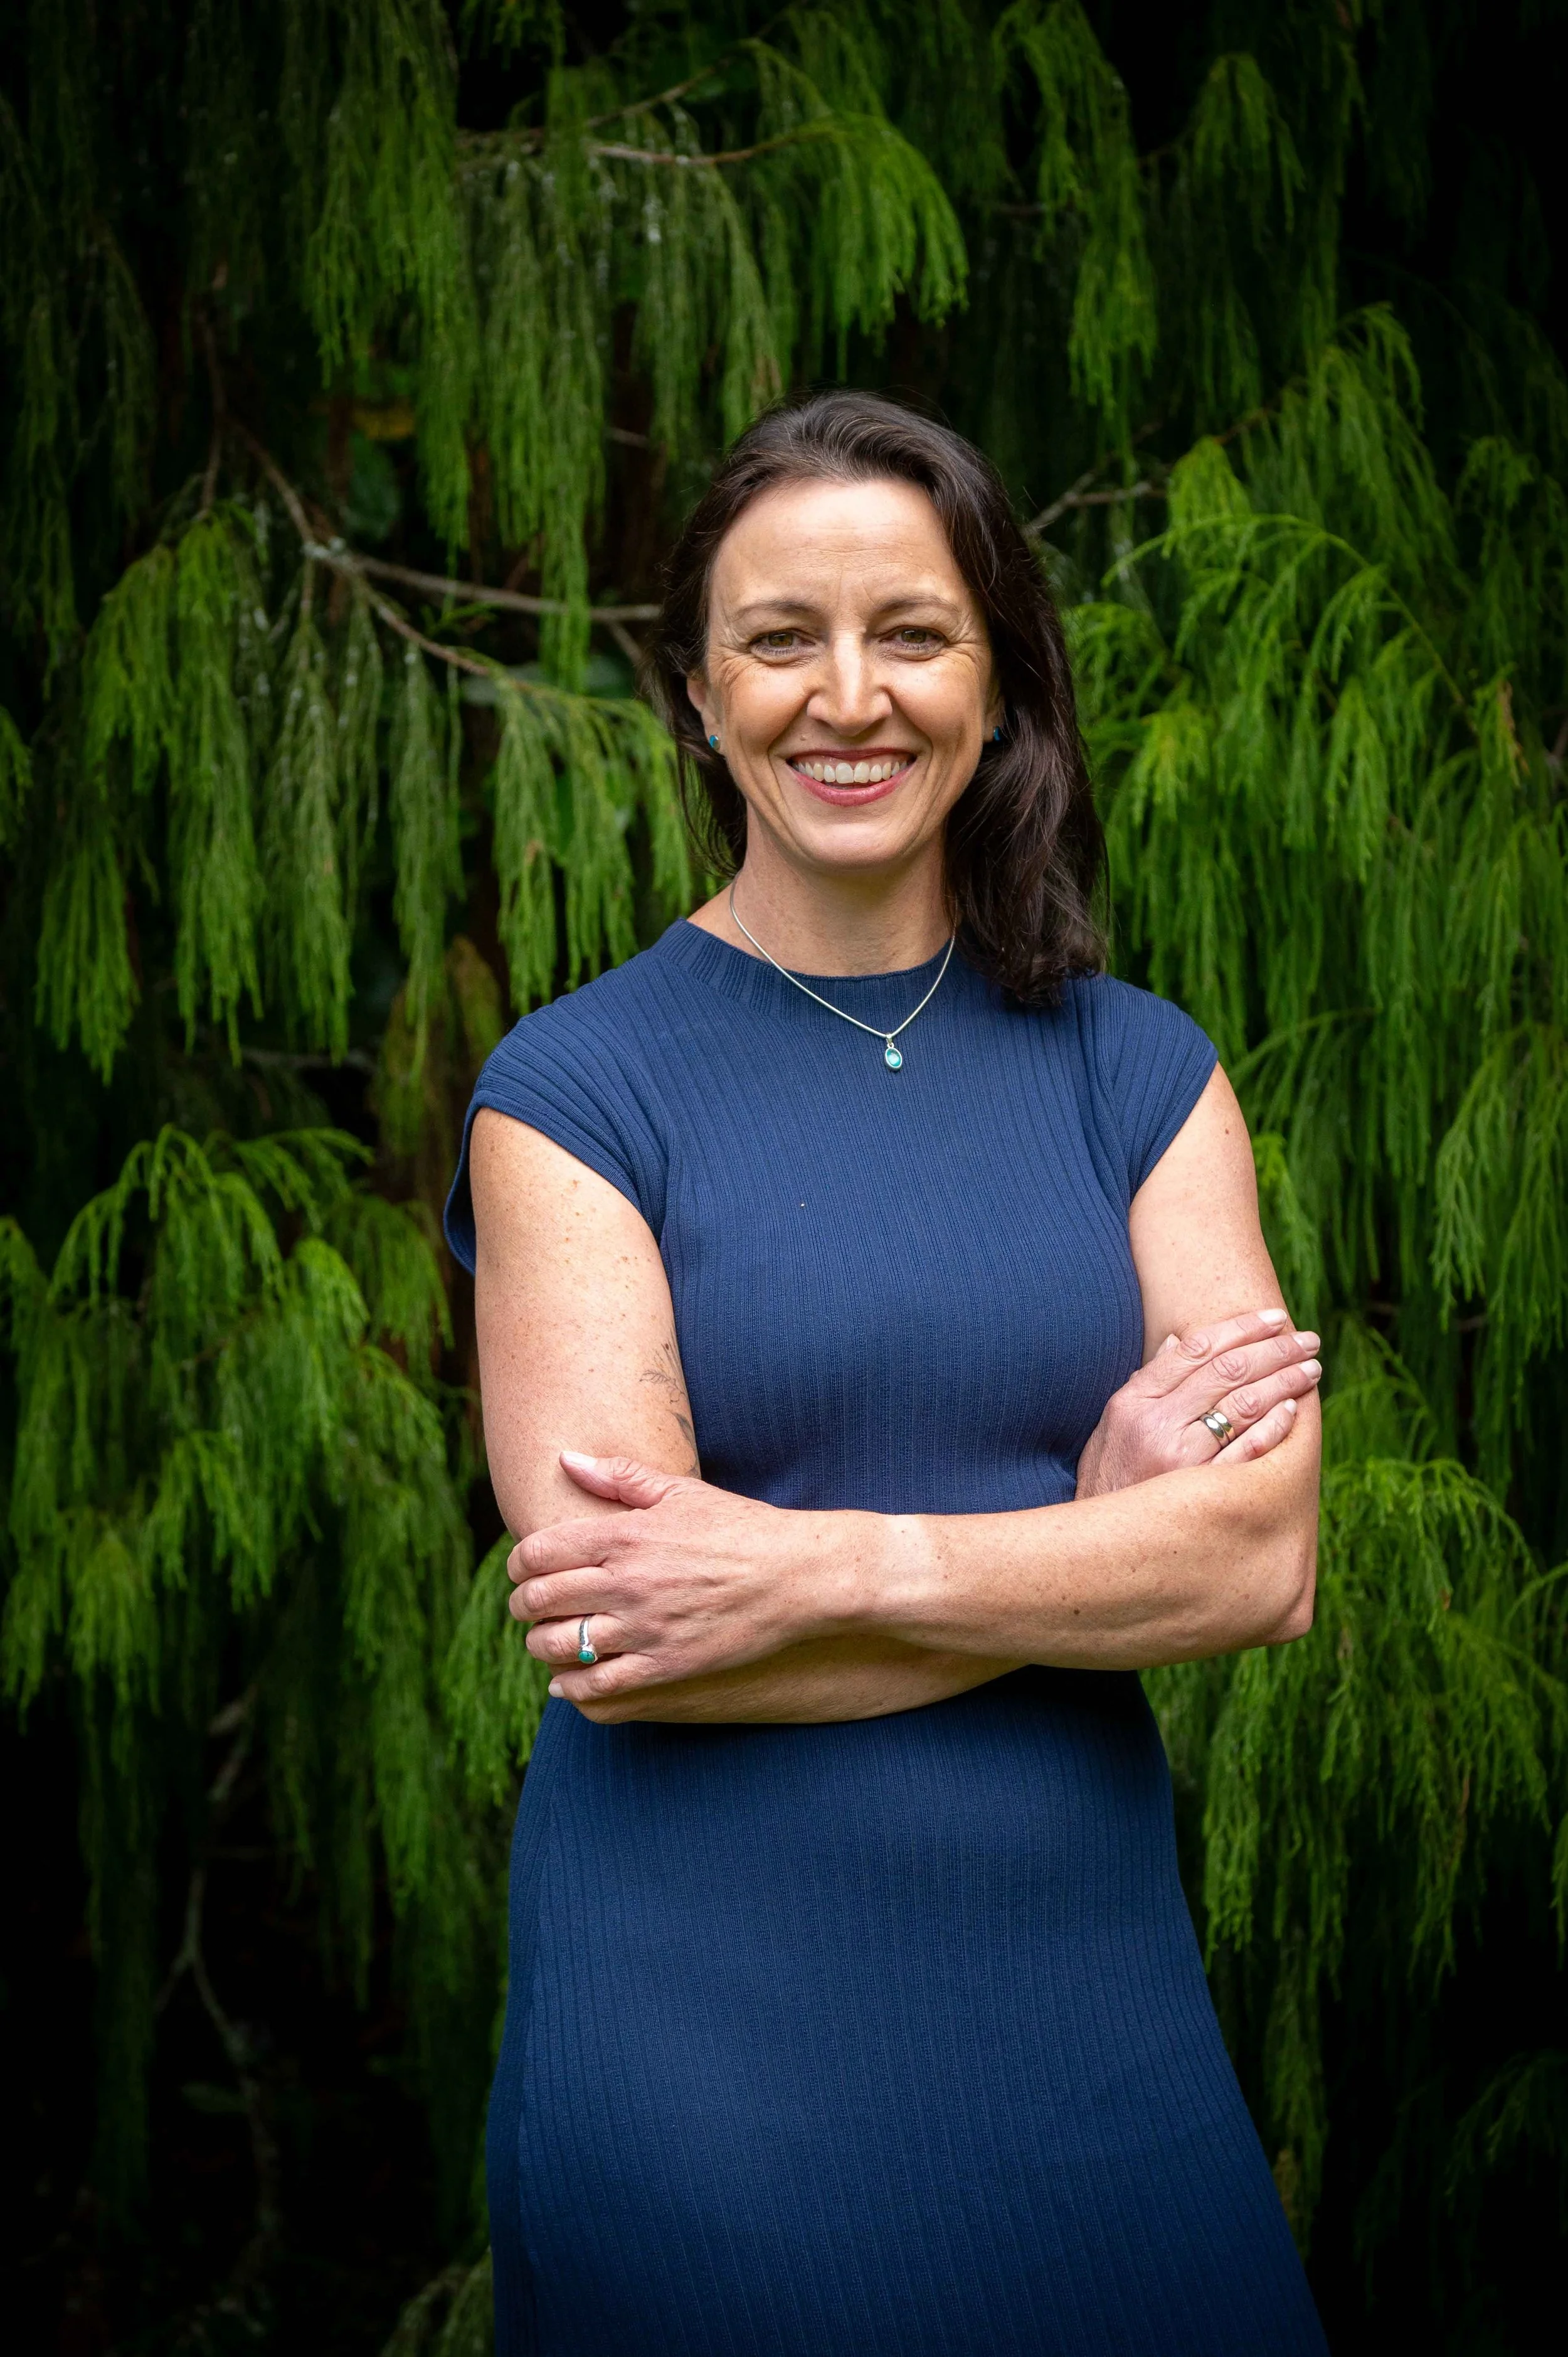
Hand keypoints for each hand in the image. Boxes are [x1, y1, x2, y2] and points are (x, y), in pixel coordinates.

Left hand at [510, 1454, 868, 1706]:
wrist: (797, 1576)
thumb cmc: (740, 1528)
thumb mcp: (681, 1492)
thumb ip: (618, 1476)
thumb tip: (566, 1459)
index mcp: (625, 1535)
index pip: (538, 1552)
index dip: (517, 1564)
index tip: (521, 1570)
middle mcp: (627, 1582)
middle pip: (541, 1599)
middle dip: (522, 1605)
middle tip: (526, 1607)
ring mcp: (645, 1628)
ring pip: (560, 1645)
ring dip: (540, 1645)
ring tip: (545, 1641)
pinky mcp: (666, 1666)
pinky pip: (598, 1686)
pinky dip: (570, 1687)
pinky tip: (566, 1682)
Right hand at [1075, 1308, 1320, 1500]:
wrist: (1100, 1541)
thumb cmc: (1110, 1477)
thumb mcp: (1114, 1422)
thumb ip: (1148, 1381)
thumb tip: (1179, 1341)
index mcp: (1135, 1400)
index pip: (1197, 1349)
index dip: (1241, 1328)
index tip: (1273, 1318)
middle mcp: (1158, 1423)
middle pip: (1228, 1371)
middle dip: (1275, 1350)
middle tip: (1308, 1340)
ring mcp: (1181, 1458)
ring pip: (1243, 1405)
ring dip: (1284, 1382)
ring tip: (1311, 1370)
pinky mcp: (1202, 1492)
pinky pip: (1247, 1452)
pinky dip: (1273, 1427)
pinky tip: (1294, 1410)